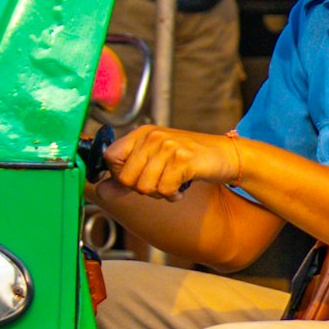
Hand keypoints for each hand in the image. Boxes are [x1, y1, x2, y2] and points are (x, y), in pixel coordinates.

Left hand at [98, 125, 248, 202]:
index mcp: (142, 133)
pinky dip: (174, 195)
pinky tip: (182, 187)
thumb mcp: (155, 162)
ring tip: (172, 185)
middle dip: (141, 189)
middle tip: (159, 183)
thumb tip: (103, 191)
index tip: (136, 179)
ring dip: (160, 193)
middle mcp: (153, 137)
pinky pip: (165, 189)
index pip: (110, 157)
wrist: (225, 156)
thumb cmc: (189, 160)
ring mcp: (168, 147)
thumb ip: (129, 174)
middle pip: (126, 177)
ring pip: (145, 187)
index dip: (119, 175)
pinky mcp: (183, 160)